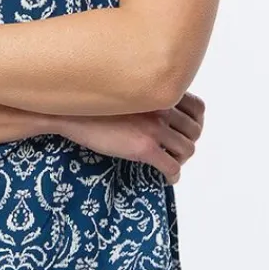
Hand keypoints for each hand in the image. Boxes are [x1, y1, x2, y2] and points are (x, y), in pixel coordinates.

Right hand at [59, 92, 205, 182]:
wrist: (71, 112)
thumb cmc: (93, 102)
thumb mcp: (126, 91)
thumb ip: (146, 96)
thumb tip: (155, 109)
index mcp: (158, 92)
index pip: (198, 107)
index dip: (196, 122)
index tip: (187, 130)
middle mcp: (161, 108)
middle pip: (194, 131)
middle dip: (187, 142)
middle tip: (175, 150)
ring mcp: (154, 127)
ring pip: (187, 149)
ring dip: (181, 159)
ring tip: (170, 163)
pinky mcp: (145, 148)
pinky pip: (172, 167)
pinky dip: (173, 175)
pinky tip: (166, 178)